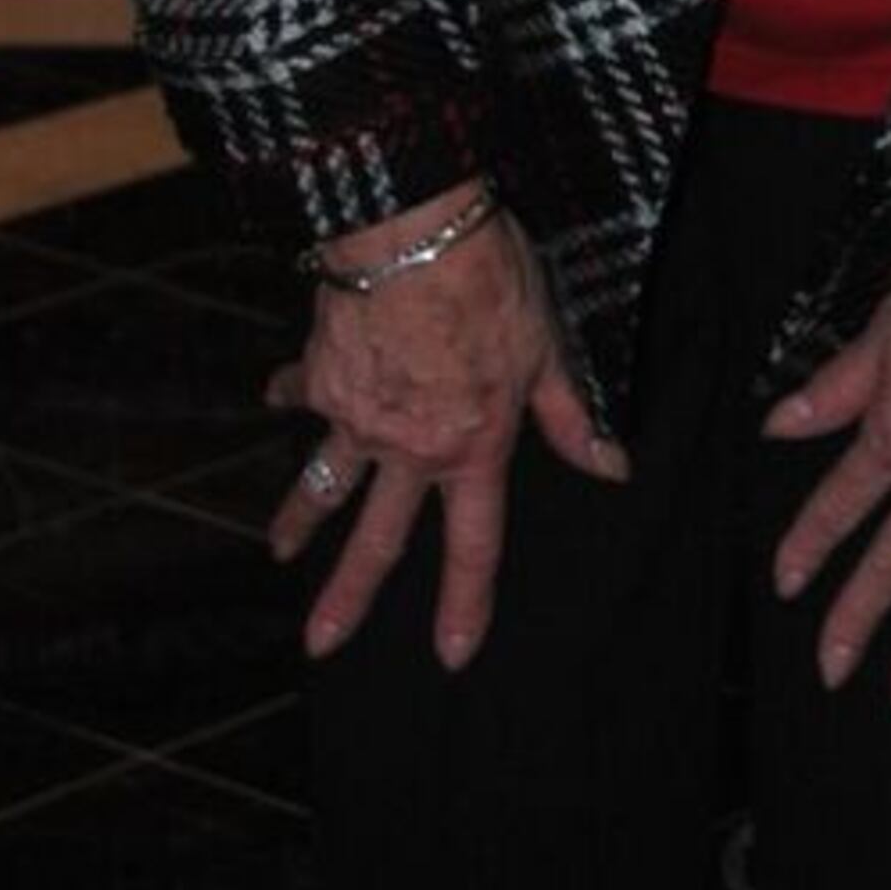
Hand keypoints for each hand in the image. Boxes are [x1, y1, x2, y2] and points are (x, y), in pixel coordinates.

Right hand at [265, 199, 625, 671]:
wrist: (412, 235)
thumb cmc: (492, 286)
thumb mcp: (548, 352)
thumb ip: (572, 418)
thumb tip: (612, 469)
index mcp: (471, 448)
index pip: (473, 544)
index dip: (465, 602)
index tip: (451, 654)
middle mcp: (408, 448)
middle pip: (377, 540)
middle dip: (348, 597)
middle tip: (320, 644)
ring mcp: (355, 416)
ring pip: (323, 483)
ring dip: (299, 519)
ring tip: (280, 550)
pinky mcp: (319, 376)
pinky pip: (303, 393)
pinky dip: (291, 392)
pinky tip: (278, 392)